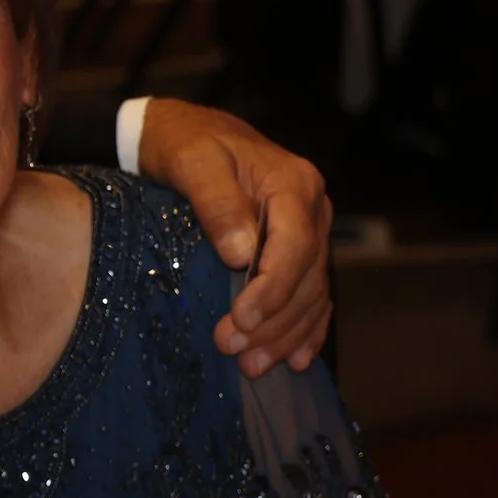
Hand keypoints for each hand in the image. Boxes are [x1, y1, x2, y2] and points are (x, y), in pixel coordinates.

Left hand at [135, 100, 332, 376]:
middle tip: (233, 349)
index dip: (272, 289)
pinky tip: (294, 359)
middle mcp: (311, 209)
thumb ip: (217, 202)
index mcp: (293, 184)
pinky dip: (304, 328)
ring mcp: (309, 230)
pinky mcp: (296, 249)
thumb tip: (241, 254)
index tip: (243, 320)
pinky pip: (311, 294)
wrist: (186, 131)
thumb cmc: (185, 143)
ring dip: (285, 334)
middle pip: (306, 276)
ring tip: (252, 365)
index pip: (295, 246)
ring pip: (310, 292)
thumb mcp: (192, 161)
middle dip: (273, 320)